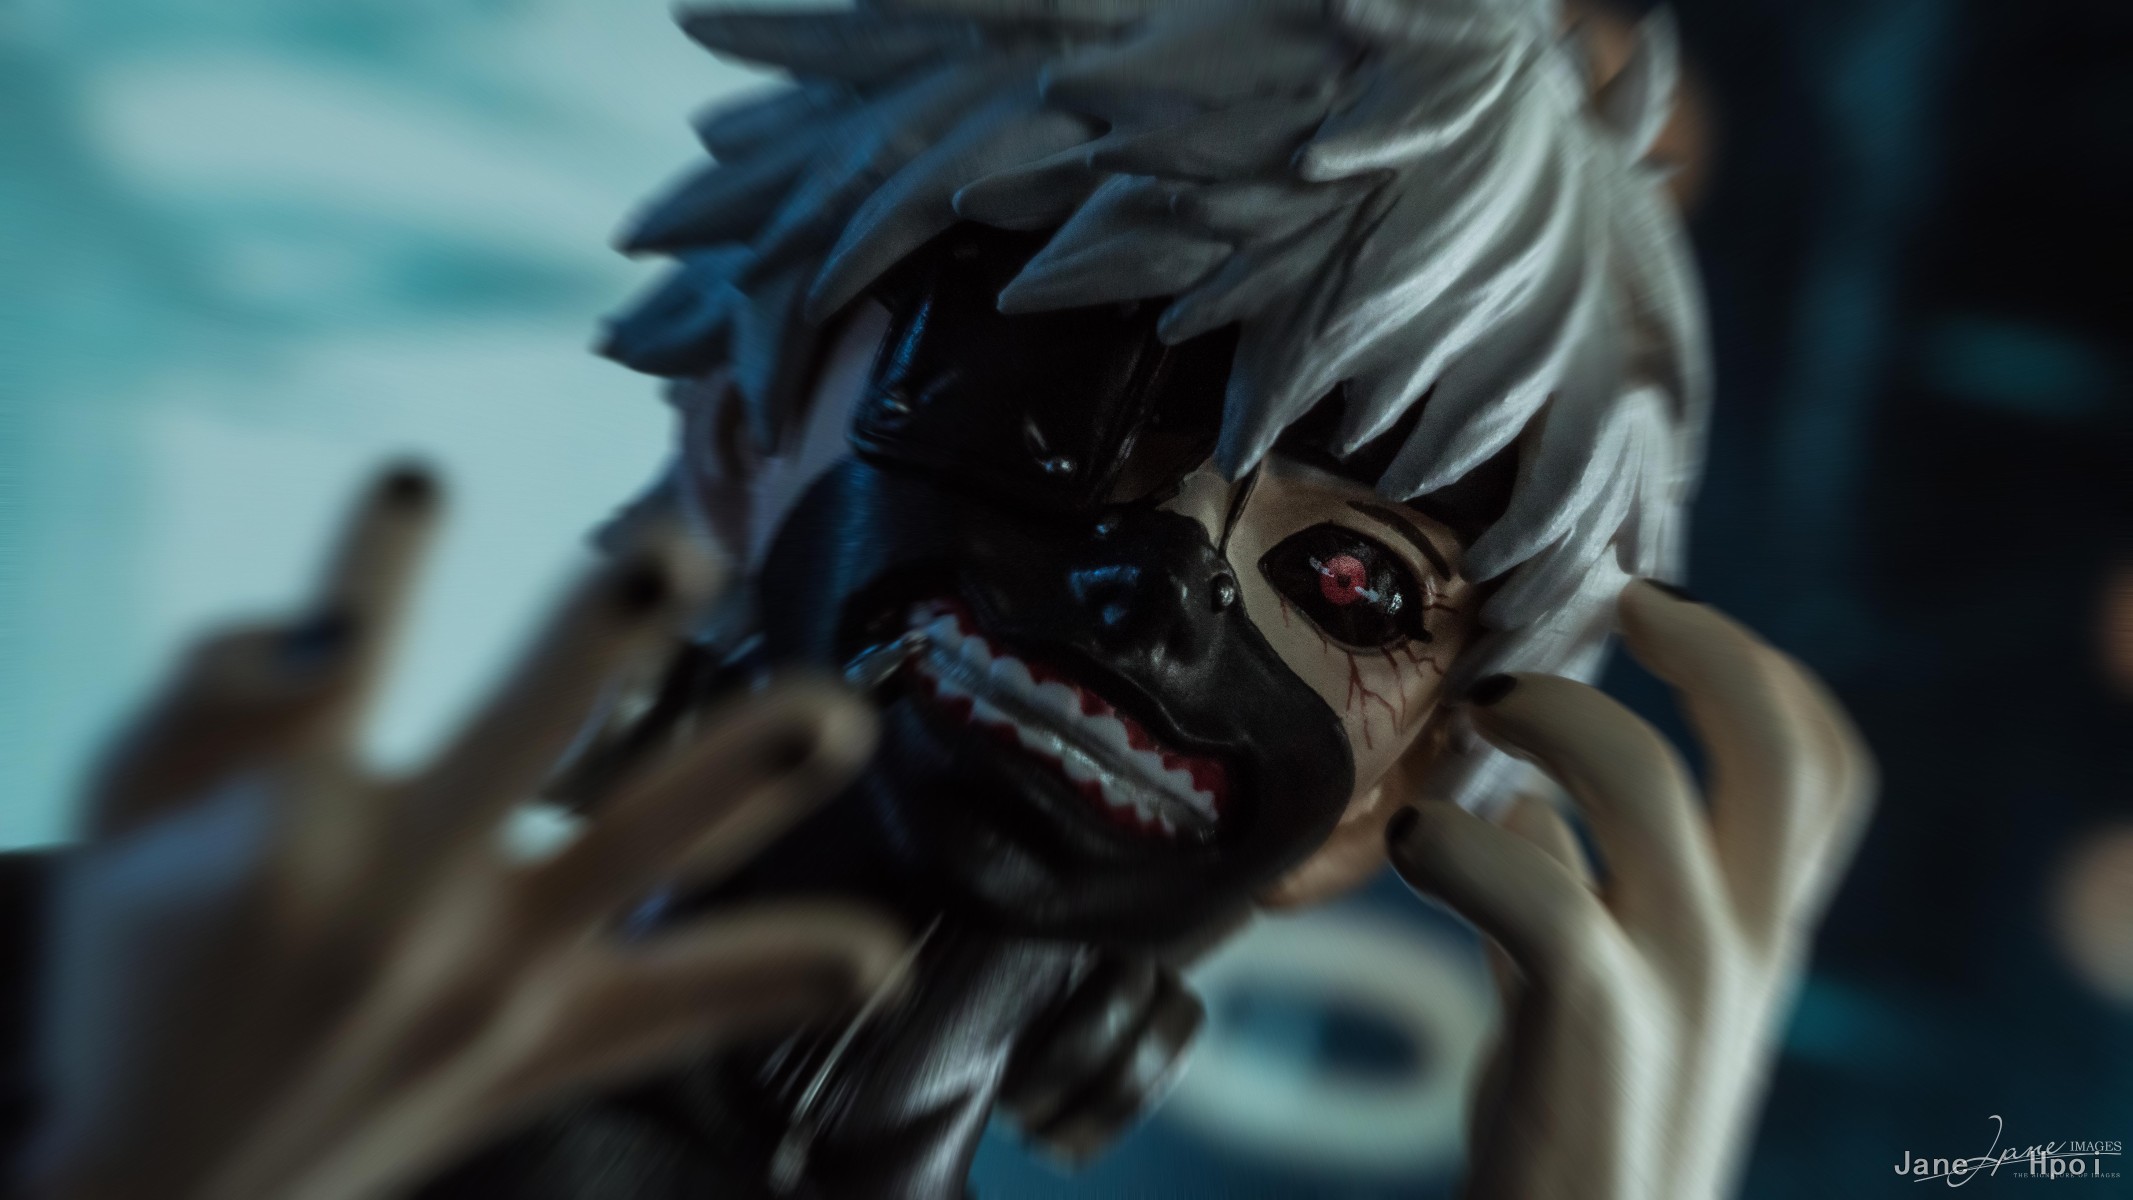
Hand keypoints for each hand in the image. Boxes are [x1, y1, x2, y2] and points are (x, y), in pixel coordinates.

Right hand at [20, 466, 906, 1199]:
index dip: (381, 559)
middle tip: (674, 552)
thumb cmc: (140, 976)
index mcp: (291, 826)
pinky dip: (781, 976)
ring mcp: (500, 978)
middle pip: (527, 738)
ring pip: (647, 857)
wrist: (173, 1191)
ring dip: (743, 780)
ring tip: (834, 718)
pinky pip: (687, 1006)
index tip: (421, 483)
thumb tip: (338, 627)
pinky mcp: (554, 1042)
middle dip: (600, 639)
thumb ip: (210, 693)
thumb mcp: (122, 815)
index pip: (346, 654)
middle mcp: (411, 896)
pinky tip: (877, 955)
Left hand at [1386, 580, 1874, 1199]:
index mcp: (1761, 930)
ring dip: (1552, 717)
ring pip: (1644, 785)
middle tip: (1600, 611)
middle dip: (1701, 646)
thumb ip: (1580, 888)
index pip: (1825, 767)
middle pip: (1778, 747)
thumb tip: (1522, 801)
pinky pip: (1538, 888)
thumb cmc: (1584, 1114)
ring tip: (1473, 712)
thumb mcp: (1611, 987)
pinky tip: (1413, 838)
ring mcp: (1681, 985)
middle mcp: (1747, 947)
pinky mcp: (1592, 1026)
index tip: (1663, 613)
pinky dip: (1460, 840)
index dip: (1758, 666)